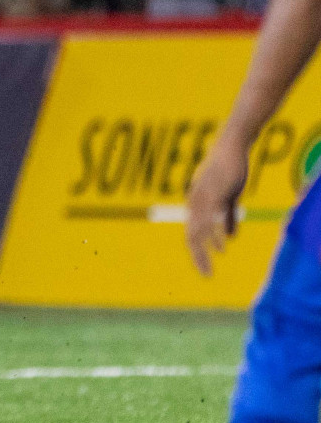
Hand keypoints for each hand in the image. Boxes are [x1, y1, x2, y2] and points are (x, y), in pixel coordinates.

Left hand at [185, 139, 246, 276]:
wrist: (230, 147)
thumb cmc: (228, 170)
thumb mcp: (228, 197)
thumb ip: (227, 217)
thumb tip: (229, 237)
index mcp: (196, 205)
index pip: (192, 233)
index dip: (197, 252)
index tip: (205, 269)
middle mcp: (195, 203)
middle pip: (191, 235)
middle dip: (197, 257)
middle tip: (206, 275)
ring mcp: (203, 198)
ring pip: (198, 230)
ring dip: (203, 251)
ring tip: (208, 268)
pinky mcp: (214, 193)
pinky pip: (211, 218)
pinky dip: (214, 234)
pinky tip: (219, 247)